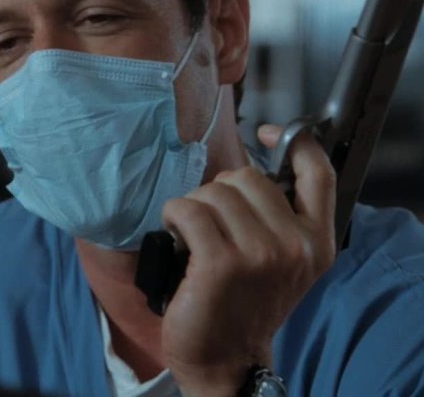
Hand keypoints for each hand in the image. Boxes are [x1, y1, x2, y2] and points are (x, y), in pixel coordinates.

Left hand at [161, 125, 336, 396]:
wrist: (224, 358)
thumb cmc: (243, 304)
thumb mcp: (281, 263)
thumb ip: (280, 218)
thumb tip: (248, 170)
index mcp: (317, 242)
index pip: (318, 172)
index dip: (295, 141)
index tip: (267, 134)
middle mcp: (295, 246)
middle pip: (247, 176)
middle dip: (219, 192)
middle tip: (210, 224)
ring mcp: (260, 254)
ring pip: (214, 191)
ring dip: (193, 207)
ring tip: (192, 235)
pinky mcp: (220, 263)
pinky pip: (188, 209)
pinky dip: (173, 215)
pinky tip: (175, 236)